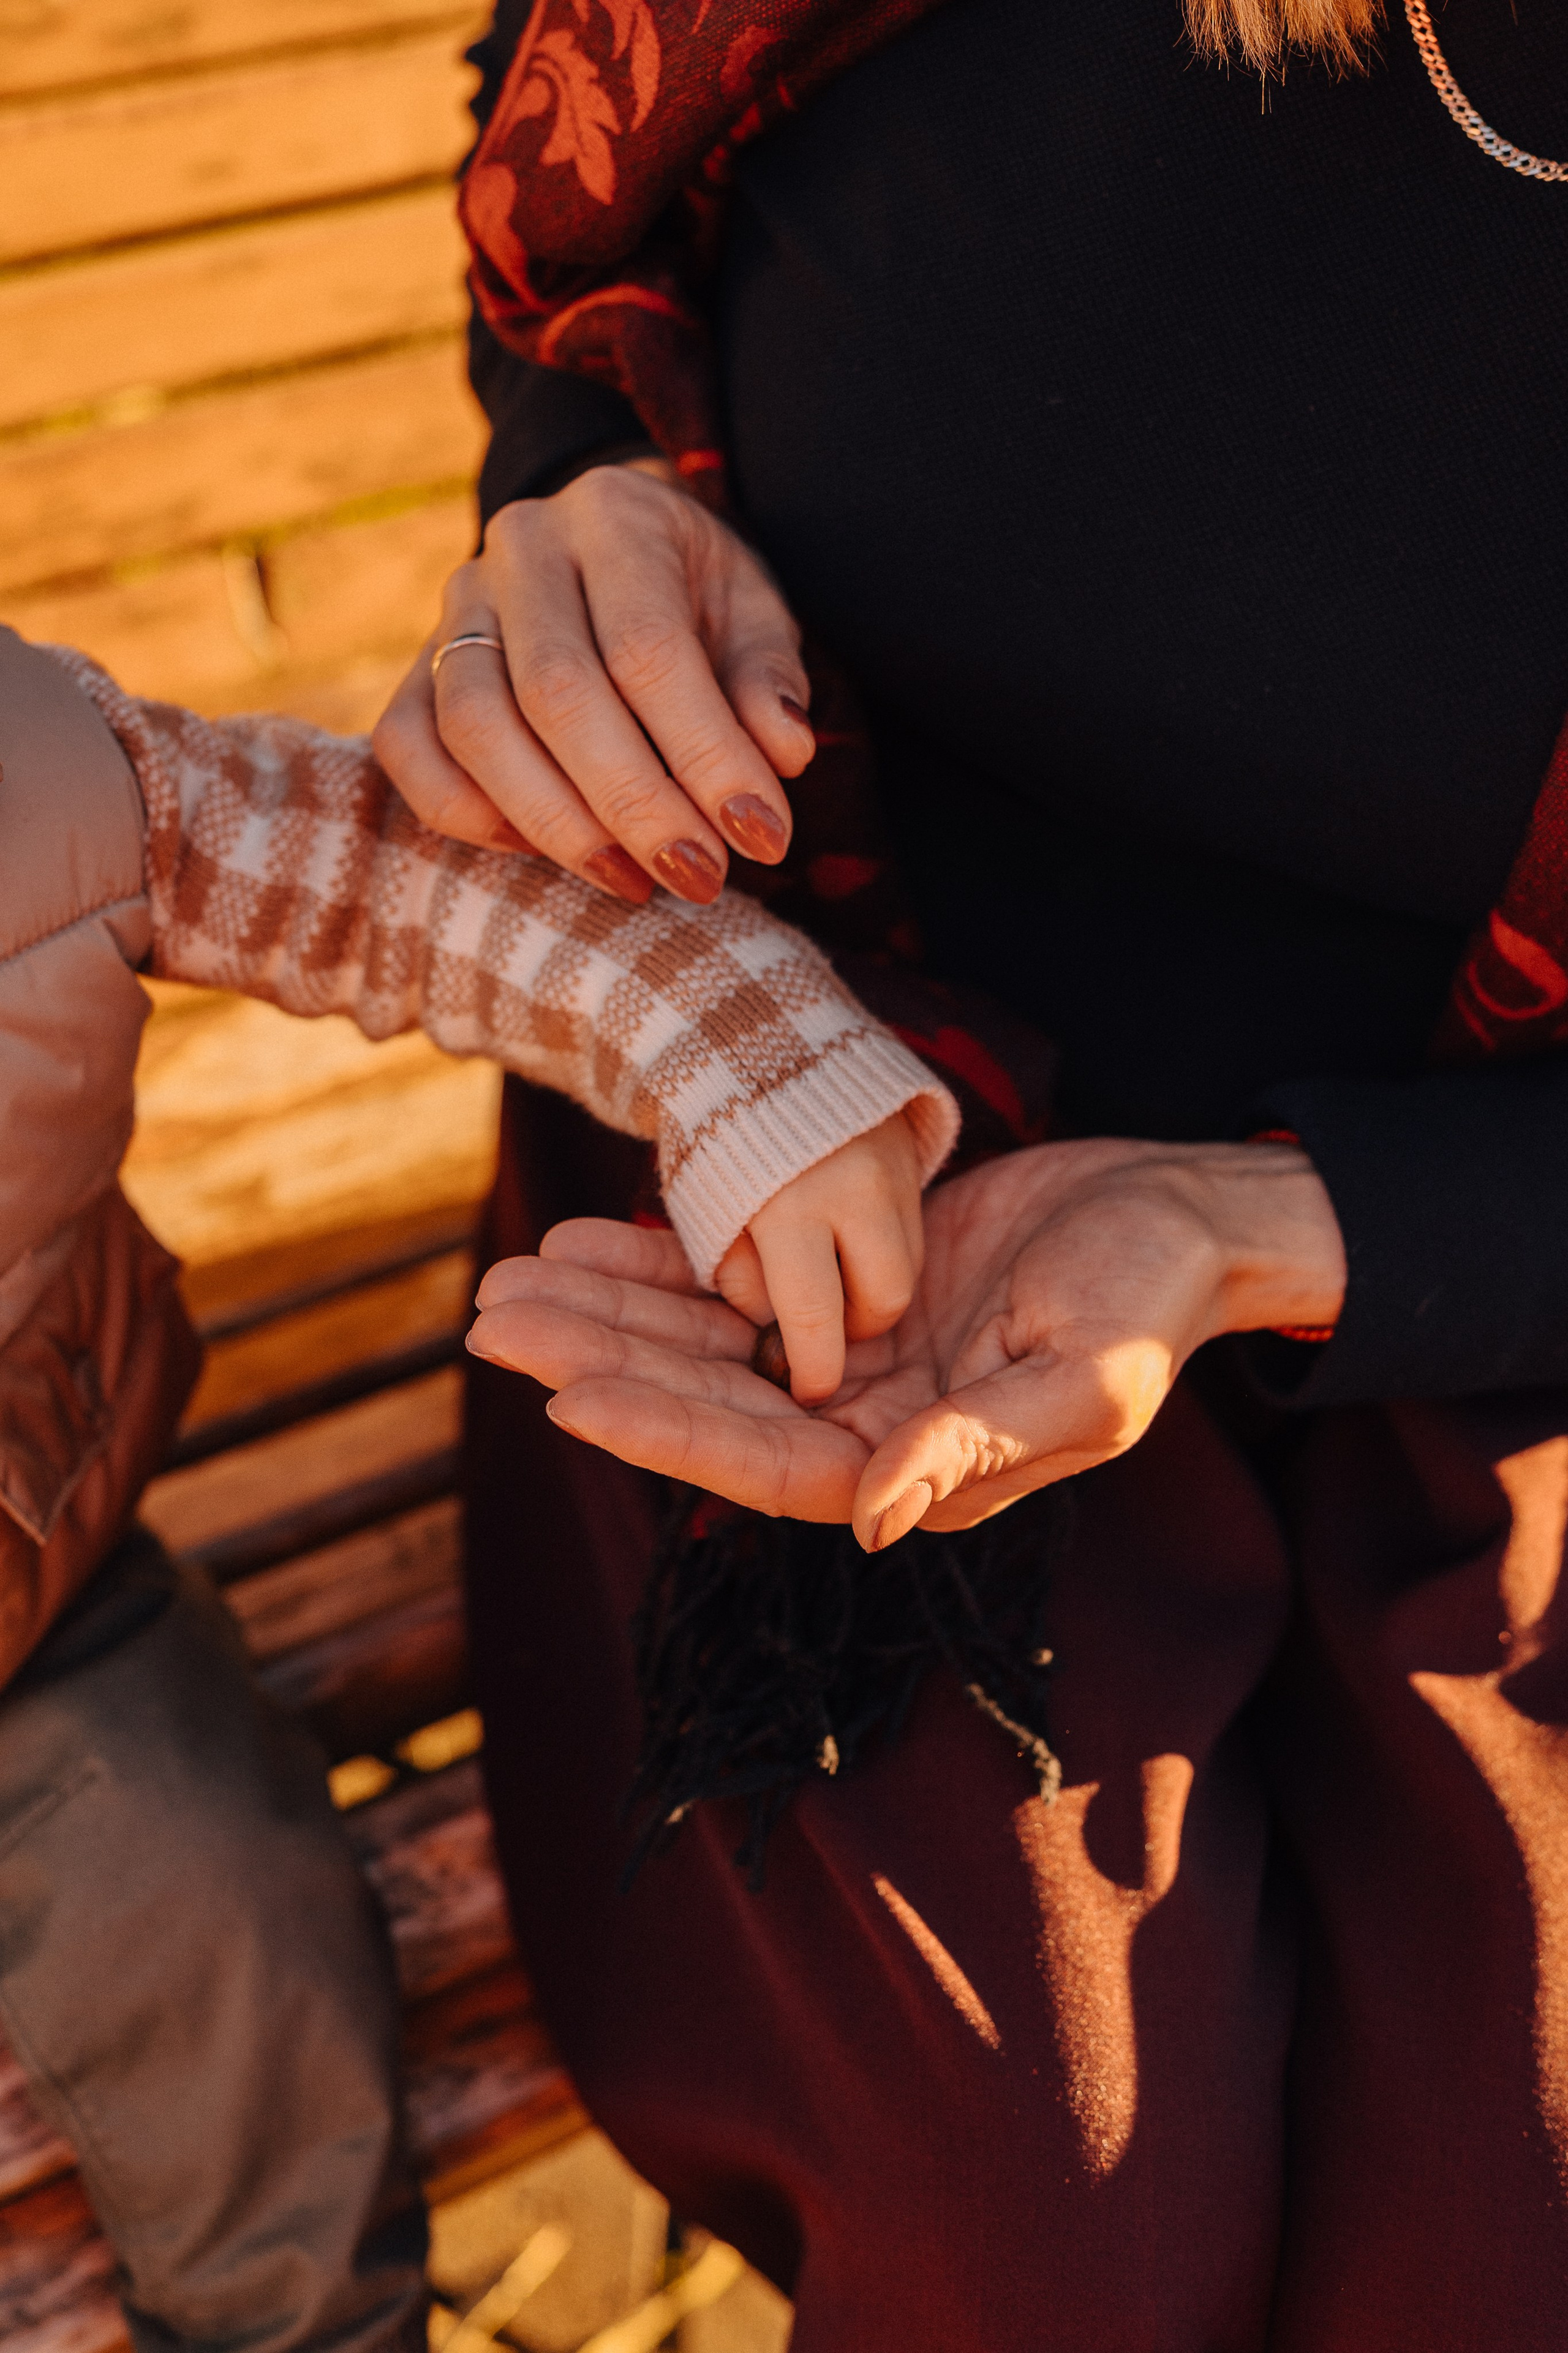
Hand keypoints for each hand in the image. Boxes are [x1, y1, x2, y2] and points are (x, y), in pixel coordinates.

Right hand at [371, 459, 813, 901]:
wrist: (610, 554)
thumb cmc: (694, 599)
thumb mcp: (754, 615)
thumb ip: (769, 678)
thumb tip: (784, 752)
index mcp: (614, 516)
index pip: (649, 650)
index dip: (707, 755)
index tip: (763, 837)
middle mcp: (519, 548)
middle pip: (558, 694)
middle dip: (635, 805)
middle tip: (699, 878)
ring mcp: (453, 606)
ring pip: (476, 727)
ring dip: (557, 824)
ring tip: (634, 880)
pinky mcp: (412, 667)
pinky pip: (408, 750)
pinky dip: (471, 815)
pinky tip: (544, 852)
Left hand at [465, 1138, 1345, 1547]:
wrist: (1183, 1218)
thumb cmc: (1152, 1301)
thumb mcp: (1087, 1378)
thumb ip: (977, 1447)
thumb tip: (872, 1520)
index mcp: (918, 1473)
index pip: (769, 1467)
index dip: (669, 1432)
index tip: (571, 1393)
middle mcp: (868, 1430)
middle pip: (711, 1406)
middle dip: (603, 1364)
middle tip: (494, 1321)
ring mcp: (854, 1364)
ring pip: (707, 1348)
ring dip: (610, 1318)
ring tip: (508, 1283)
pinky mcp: (849, 1299)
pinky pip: (738, 1289)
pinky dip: (663, 1269)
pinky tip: (582, 1244)